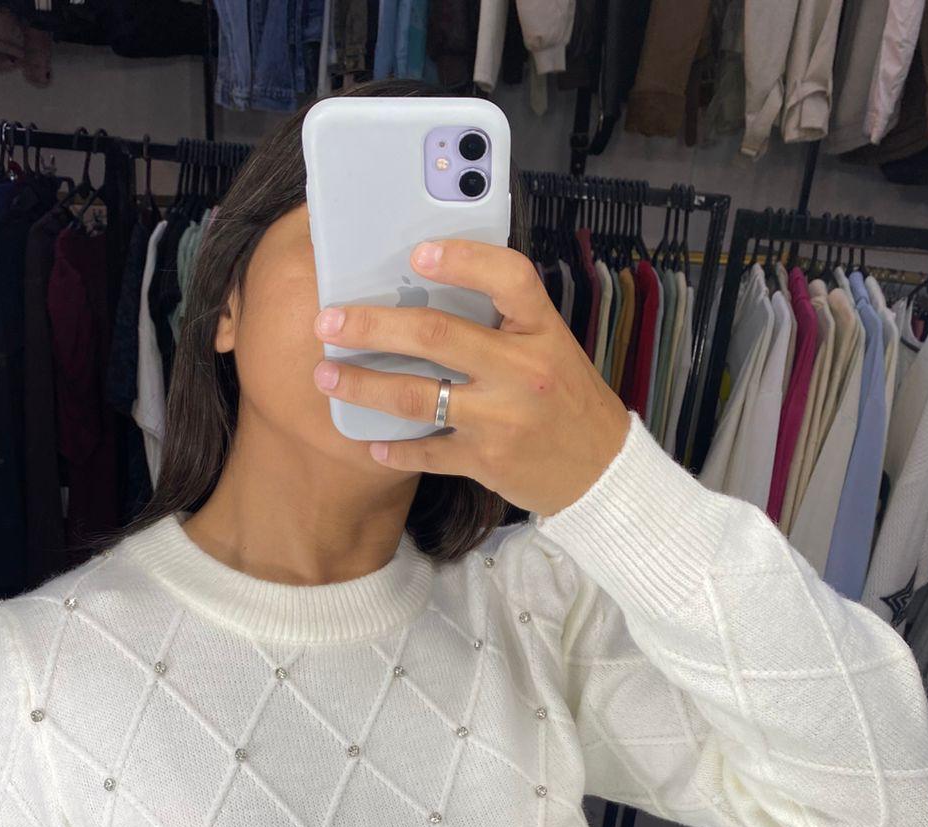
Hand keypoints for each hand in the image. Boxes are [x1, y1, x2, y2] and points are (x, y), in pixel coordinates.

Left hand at [311, 236, 629, 517]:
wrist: (601, 472)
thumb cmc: (568, 401)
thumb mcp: (551, 348)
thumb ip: (504, 322)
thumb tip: (429, 292)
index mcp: (542, 331)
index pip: (508, 278)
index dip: (461, 261)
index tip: (416, 254)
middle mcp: (523, 371)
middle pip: (436, 335)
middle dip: (373, 326)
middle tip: (330, 322)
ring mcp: (502, 418)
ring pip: (416, 396)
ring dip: (363, 386)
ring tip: (327, 376)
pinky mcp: (487, 461)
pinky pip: (427, 451)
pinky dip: (395, 449)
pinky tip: (372, 444)